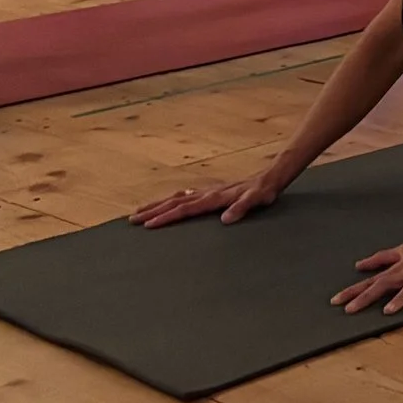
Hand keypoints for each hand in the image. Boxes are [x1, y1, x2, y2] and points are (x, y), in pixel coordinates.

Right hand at [131, 174, 282, 227]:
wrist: (271, 176)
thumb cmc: (264, 191)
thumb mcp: (257, 200)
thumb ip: (242, 208)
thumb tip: (226, 220)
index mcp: (214, 198)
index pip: (184, 209)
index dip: (166, 218)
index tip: (148, 226)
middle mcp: (207, 193)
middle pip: (174, 202)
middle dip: (152, 211)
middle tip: (131, 220)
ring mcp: (208, 191)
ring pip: (177, 197)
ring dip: (158, 204)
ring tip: (140, 211)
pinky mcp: (212, 191)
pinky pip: (187, 195)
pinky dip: (174, 199)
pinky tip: (171, 201)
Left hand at [334, 236, 402, 313]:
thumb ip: (381, 259)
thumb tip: (359, 265)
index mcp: (398, 269)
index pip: (371, 281)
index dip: (353, 291)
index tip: (334, 301)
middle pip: (383, 285)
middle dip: (365, 297)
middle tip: (349, 310)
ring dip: (400, 299)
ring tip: (388, 311)